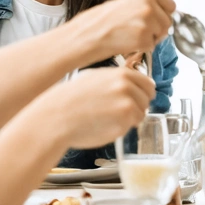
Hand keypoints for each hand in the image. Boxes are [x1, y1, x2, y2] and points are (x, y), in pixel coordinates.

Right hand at [33, 67, 154, 148]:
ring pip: (141, 114)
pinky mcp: (124, 120)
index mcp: (122, 74)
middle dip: (136, 107)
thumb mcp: (94, 78)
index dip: (143, 94)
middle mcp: (127, 86)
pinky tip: (104, 125)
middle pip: (147, 100)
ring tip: (107, 119)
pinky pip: (130, 127)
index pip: (148, 84)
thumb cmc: (71, 100)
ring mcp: (127, 102)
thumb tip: (131, 82)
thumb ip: (116, 79)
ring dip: (129, 120)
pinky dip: (121, 129)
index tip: (136, 100)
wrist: (56, 117)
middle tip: (117, 113)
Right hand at [84, 0, 175, 61]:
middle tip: (137, 25)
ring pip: (163, 34)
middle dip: (157, 27)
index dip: (160, 13)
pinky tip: (129, 40)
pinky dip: (142, 46)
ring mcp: (146, 22)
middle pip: (169, 22)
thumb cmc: (116, 13)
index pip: (171, 7)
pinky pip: (152, 45)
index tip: (145, 14)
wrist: (94, 30)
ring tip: (133, 32)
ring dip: (150, 37)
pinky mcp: (142, 38)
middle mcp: (149, 4)